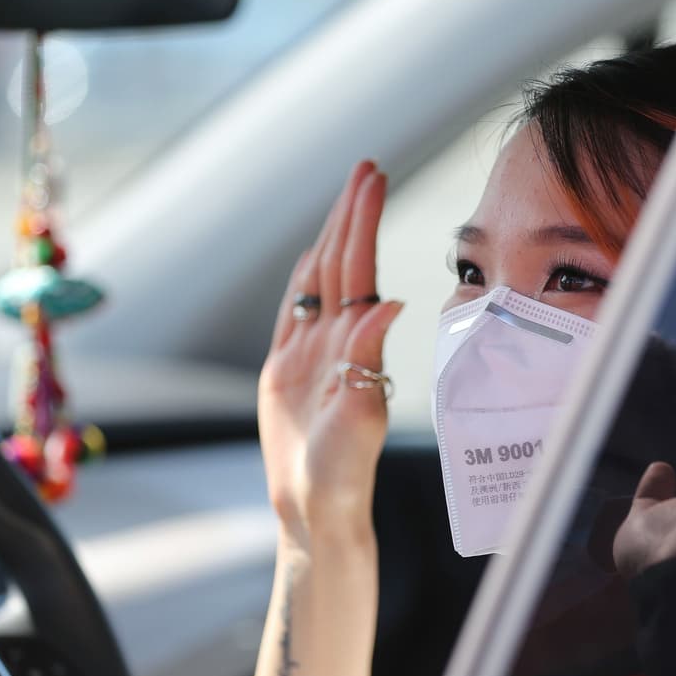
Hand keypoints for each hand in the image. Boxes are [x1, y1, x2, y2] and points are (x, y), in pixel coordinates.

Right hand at [258, 161, 404, 546]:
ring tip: (346, 198)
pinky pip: (294, 311)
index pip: (359, 270)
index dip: (362, 223)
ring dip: (332, 237)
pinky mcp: (286, 369)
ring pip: (320, 280)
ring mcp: (311, 352)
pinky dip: (302, 279)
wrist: (315, 506)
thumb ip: (368, 361)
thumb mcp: (360, 417)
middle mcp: (337, 342)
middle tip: (366, 169)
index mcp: (356, 347)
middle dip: (353, 215)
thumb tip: (389, 304)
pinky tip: (310, 255)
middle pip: (342, 263)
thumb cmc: (343, 473)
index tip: (373, 181)